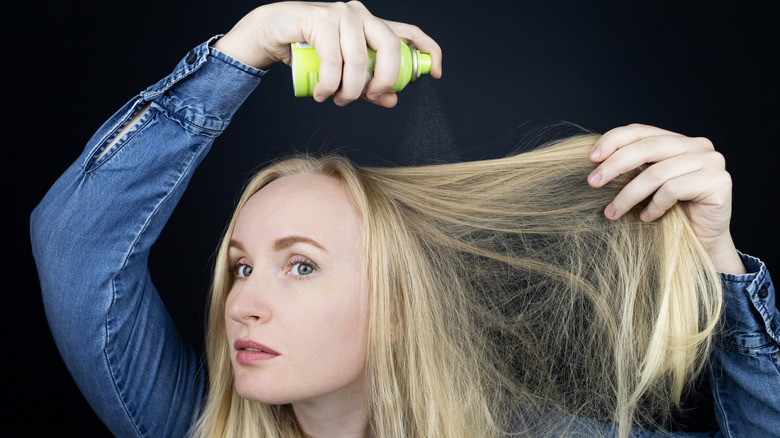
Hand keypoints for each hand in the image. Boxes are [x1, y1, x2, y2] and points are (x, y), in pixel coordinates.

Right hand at [212, 1, 441, 107]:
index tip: (436, 74)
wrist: (271, 33)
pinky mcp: (321, 19)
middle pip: (391, 48)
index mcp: (372, 25)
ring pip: (360, 61)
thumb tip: (391, 100)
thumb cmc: (309, 52)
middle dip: (385, 80)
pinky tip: (321, 93)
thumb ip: (368, 86)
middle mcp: (361, 15)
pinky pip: (334, 60)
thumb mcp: (343, 73)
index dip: (429, 50)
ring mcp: (342, 14)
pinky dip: (328, 84)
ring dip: (349, 90)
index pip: (409, 31)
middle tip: (370, 97)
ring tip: (335, 99)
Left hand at [587, 123, 745, 273]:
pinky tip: (646, 218)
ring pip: (657, 173)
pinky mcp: (718, 182)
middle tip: (593, 182)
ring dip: (628, 195)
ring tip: (612, 213)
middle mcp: (698, 145)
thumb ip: (634, 167)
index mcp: (679, 141)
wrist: (704, 242)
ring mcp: (711, 162)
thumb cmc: (671, 214)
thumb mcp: (648, 185)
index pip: (641, 131)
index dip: (614, 140)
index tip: (591, 158)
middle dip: (615, 165)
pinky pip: (673, 190)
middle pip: (647, 148)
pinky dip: (654, 206)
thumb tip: (595, 160)